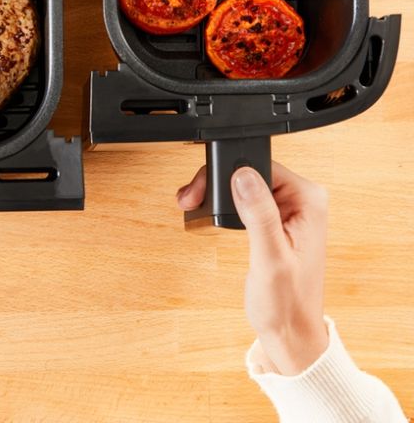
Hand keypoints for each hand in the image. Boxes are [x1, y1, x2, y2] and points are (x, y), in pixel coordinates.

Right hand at [176, 160, 329, 374]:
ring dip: (215, 191)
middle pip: (248, 170)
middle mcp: (301, 200)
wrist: (289, 334)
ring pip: (242, 182)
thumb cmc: (287, 304)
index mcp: (308, 201)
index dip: (227, 172)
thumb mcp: (270, 259)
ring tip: (194, 203)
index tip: (205, 189)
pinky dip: (222, 203)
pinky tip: (207, 211)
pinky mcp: (274, 219)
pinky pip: (244, 198)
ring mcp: (288, 209)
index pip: (260, 164)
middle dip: (215, 181)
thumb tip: (243, 176)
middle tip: (192, 198)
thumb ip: (259, 215)